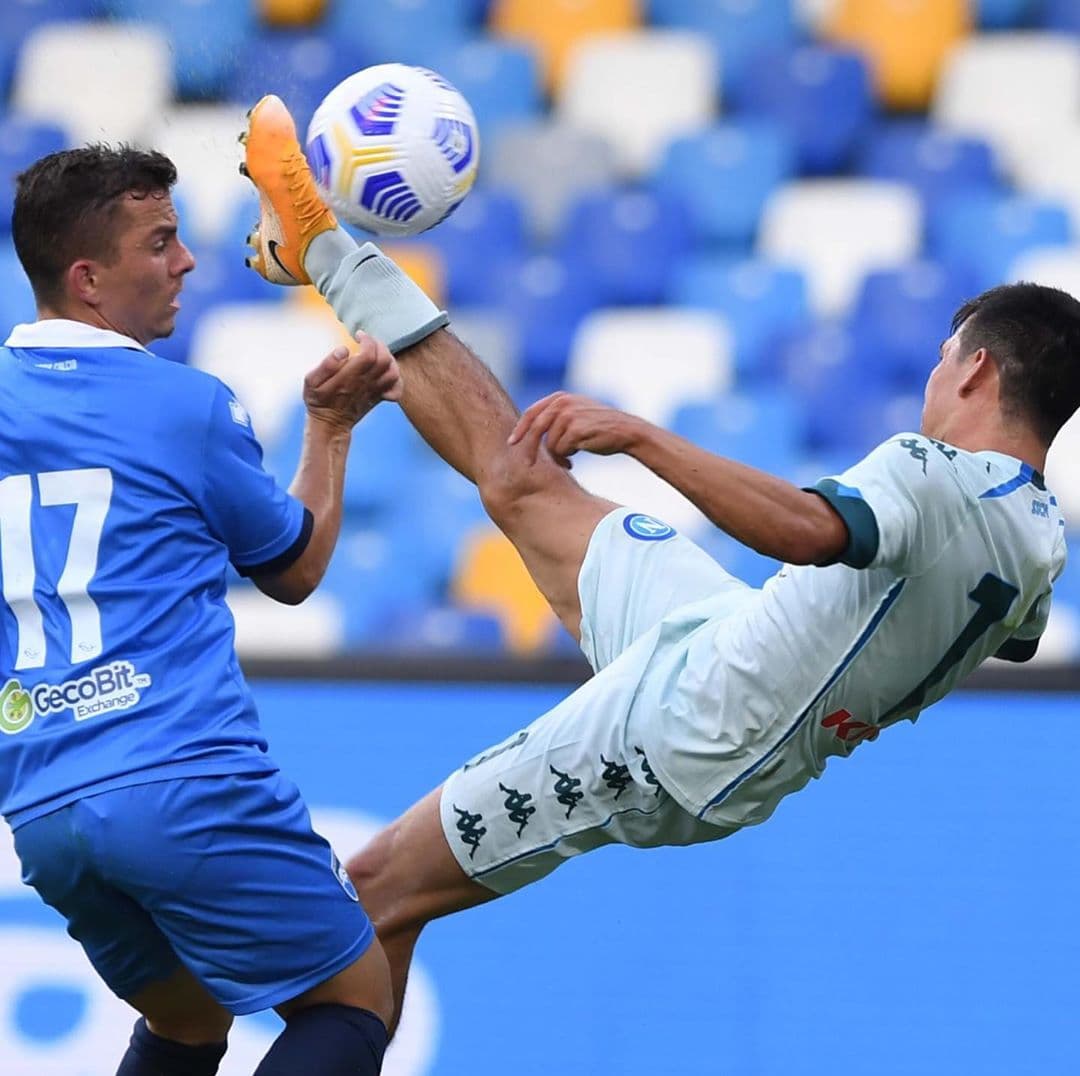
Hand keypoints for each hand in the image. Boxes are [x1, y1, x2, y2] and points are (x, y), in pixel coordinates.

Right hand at [303, 331, 401, 431]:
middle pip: (384, 360)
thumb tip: (343, 350)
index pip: (369, 354)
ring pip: (393, 372)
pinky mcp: (380, 398)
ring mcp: (375, 392)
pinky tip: (385, 370)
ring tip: (376, 352)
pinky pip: (397, 388)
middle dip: (378, 344)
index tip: (358, 335)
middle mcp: (366, 384)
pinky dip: (396, 377)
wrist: (331, 425)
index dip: (367, 340)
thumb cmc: (319, 401)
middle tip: (367, 341)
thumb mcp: (312, 382)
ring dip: (388, 357)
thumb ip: (326, 365)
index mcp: (349, 378)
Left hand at [508, 391, 643, 464]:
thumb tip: (530, 435)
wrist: (626, 432)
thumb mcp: (576, 415)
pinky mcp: (575, 429)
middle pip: (535, 428)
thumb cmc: (600, 429)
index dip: (520, 429)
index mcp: (560, 398)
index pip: (532, 412)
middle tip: (528, 464)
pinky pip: (560, 450)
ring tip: (569, 459)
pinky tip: (576, 458)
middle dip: (529, 448)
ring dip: (557, 455)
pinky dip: (566, 457)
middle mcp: (562, 403)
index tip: (511, 443)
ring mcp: (569, 415)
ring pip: (549, 443)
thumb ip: (556, 418)